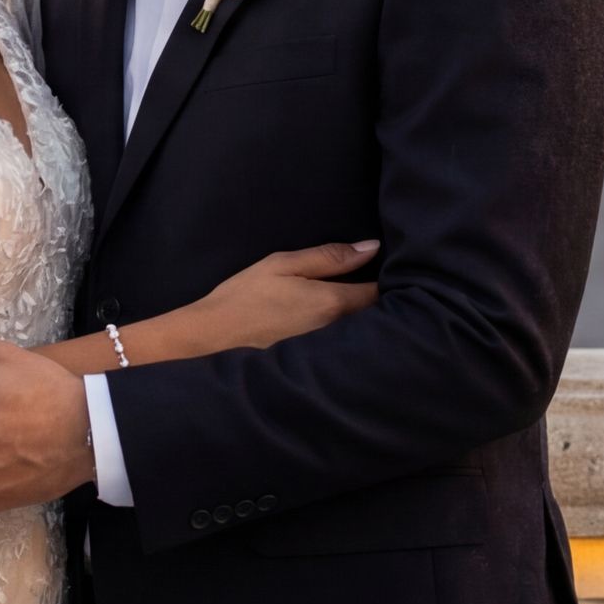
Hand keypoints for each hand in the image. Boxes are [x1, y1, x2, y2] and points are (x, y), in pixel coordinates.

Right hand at [178, 240, 379, 353]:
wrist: (214, 334)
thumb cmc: (246, 294)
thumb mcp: (283, 264)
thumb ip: (328, 257)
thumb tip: (372, 247)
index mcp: (332, 303)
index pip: (378, 293)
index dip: (389, 278)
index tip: (387, 265)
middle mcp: (336, 329)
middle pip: (373, 313)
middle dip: (379, 296)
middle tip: (376, 275)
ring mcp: (324, 346)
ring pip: (357, 326)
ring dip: (361, 310)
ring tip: (358, 290)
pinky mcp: (312, 355)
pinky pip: (340, 337)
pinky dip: (345, 326)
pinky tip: (333, 313)